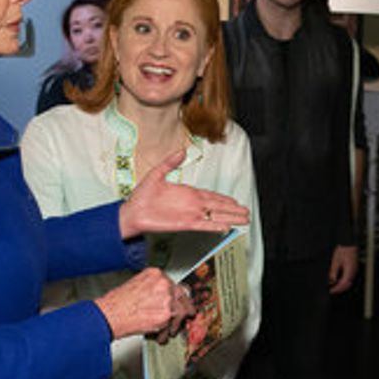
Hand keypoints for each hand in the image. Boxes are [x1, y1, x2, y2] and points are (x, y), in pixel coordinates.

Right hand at [94, 268, 193, 339]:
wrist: (109, 314)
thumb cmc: (116, 303)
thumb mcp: (136, 286)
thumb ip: (152, 290)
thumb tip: (161, 299)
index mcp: (156, 274)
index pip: (174, 284)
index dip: (178, 296)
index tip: (180, 301)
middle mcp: (163, 284)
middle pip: (182, 296)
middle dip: (184, 308)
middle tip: (186, 315)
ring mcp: (166, 298)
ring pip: (180, 311)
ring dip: (175, 323)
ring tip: (168, 331)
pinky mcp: (166, 314)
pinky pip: (172, 325)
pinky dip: (167, 333)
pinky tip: (161, 336)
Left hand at [117, 150, 249, 238]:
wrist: (131, 212)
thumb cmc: (141, 196)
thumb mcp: (156, 174)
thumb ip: (170, 162)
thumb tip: (182, 151)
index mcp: (187, 193)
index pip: (211, 195)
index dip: (225, 199)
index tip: (236, 201)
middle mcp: (192, 205)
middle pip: (218, 207)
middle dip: (233, 209)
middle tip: (247, 212)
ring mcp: (189, 214)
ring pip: (215, 216)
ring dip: (230, 218)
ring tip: (244, 220)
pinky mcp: (184, 224)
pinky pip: (204, 225)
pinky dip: (215, 226)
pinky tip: (226, 227)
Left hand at [329, 244, 357, 293]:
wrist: (349, 244)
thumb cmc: (343, 250)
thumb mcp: (335, 260)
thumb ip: (334, 271)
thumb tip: (332, 281)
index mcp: (349, 269)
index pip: (344, 283)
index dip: (338, 288)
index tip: (331, 291)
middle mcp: (353, 271)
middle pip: (347, 285)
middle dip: (340, 289)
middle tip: (332, 291)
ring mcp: (354, 271)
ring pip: (349, 283)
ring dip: (342, 286)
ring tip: (334, 288)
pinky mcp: (353, 269)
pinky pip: (349, 279)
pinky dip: (344, 282)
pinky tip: (338, 282)